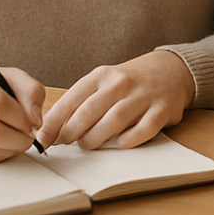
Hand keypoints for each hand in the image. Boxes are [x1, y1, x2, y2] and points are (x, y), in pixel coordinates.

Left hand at [36, 50, 195, 150]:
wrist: (171, 69)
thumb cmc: (129, 81)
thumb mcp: (104, 81)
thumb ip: (82, 102)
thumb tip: (52, 129)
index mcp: (102, 75)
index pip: (71, 100)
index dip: (53, 123)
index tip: (42, 139)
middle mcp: (121, 83)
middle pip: (89, 112)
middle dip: (71, 132)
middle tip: (66, 143)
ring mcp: (143, 96)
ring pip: (114, 120)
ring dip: (96, 138)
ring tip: (88, 144)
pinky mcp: (162, 110)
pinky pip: (143, 129)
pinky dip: (129, 140)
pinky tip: (120, 144)